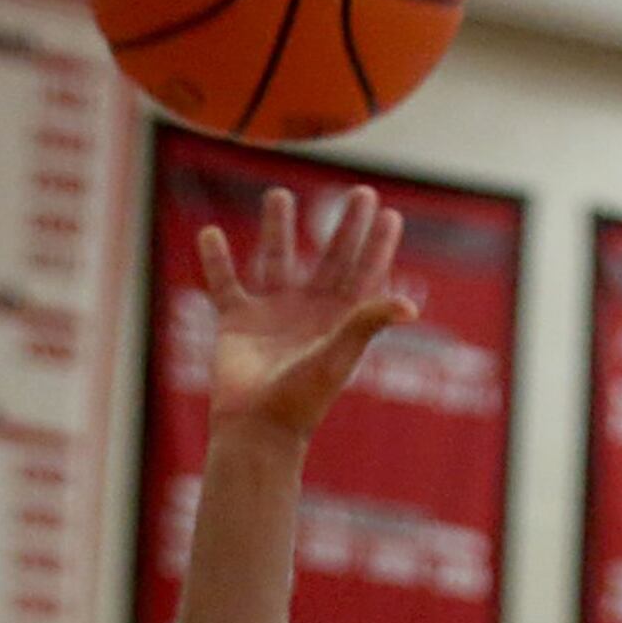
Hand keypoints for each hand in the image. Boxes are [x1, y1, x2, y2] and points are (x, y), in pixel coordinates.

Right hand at [197, 187, 415, 444]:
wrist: (255, 430)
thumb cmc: (301, 399)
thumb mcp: (337, 355)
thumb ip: (367, 321)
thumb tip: (411, 306)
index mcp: (337, 322)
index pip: (364, 275)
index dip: (378, 247)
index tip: (390, 216)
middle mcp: (308, 314)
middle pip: (330, 260)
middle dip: (345, 228)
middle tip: (361, 192)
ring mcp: (272, 316)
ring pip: (275, 261)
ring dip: (277, 230)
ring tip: (279, 195)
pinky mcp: (236, 323)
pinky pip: (225, 283)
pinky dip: (216, 260)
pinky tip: (210, 232)